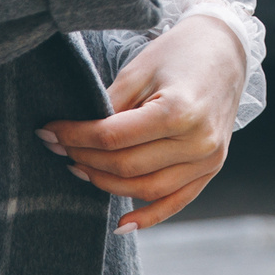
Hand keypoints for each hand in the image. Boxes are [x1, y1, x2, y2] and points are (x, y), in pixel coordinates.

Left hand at [40, 16, 244, 233]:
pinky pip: (176, 202)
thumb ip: (110, 105)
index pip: (113, 136)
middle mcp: (198, 141)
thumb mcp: (140, 69)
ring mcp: (208, 159)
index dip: (75, 136)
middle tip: (57, 148)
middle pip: (127, 165)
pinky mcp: (212, 168)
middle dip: (85, 158)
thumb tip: (77, 133)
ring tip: (80, 169)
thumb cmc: (179, 53)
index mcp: (179, 111)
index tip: (48, 131)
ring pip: (146, 189)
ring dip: (107, 185)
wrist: (226, 50)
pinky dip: (148, 216)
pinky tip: (121, 224)